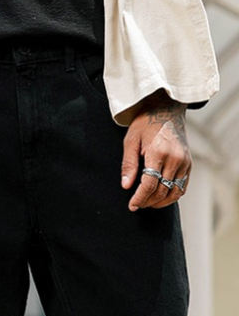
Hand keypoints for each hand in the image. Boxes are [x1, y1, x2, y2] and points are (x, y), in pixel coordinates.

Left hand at [121, 89, 191, 210]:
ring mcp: (185, 162)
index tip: (132, 206)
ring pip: (175, 192)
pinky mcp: (189, 163)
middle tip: (137, 205)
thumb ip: (128, 164)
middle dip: (148, 202)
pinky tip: (160, 197)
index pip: (150, 184)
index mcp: (159, 152)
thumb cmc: (145, 124)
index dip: (140, 198)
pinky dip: (172, 195)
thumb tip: (126, 186)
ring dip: (161, 202)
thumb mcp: (131, 141)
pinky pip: (182, 186)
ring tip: (147, 203)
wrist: (166, 109)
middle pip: (162, 190)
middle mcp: (175, 158)